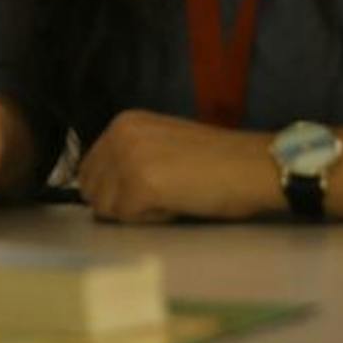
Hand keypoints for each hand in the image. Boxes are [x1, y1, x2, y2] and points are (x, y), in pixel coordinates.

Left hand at [76, 110, 273, 221]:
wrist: (255, 166)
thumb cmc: (217, 162)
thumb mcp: (161, 145)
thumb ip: (129, 157)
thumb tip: (101, 189)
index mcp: (123, 123)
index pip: (88, 171)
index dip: (115, 191)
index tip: (151, 188)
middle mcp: (119, 135)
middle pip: (91, 191)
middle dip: (121, 203)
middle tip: (163, 194)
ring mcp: (128, 158)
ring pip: (106, 208)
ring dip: (136, 212)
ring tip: (173, 196)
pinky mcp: (140, 184)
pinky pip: (128, 218)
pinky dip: (152, 219)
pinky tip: (179, 203)